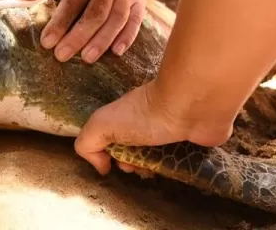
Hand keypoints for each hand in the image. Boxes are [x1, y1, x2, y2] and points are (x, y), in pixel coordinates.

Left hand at [41, 0, 145, 62]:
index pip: (72, 1)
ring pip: (115, 19)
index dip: (59, 22)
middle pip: (94, 12)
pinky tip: (116, 52)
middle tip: (62, 55)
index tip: (46, 42)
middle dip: (77, 36)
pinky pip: (136, 21)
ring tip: (86, 58)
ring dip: (100, 40)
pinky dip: (127, 37)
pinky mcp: (140, 3)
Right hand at [74, 80, 233, 175]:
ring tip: (158, 169)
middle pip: (132, 153)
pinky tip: (174, 168)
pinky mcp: (187, 139)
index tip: (119, 161)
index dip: (110, 157)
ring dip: (154, 169)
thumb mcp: (101, 124)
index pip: (109, 143)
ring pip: (155, 158)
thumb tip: (102, 167)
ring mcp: (165, 132)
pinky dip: (175, 166)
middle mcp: (140, 124)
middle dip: (133, 165)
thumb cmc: (143, 115)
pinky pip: (179, 158)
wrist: (187, 107)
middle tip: (140, 166)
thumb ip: (87, 144)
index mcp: (120, 120)